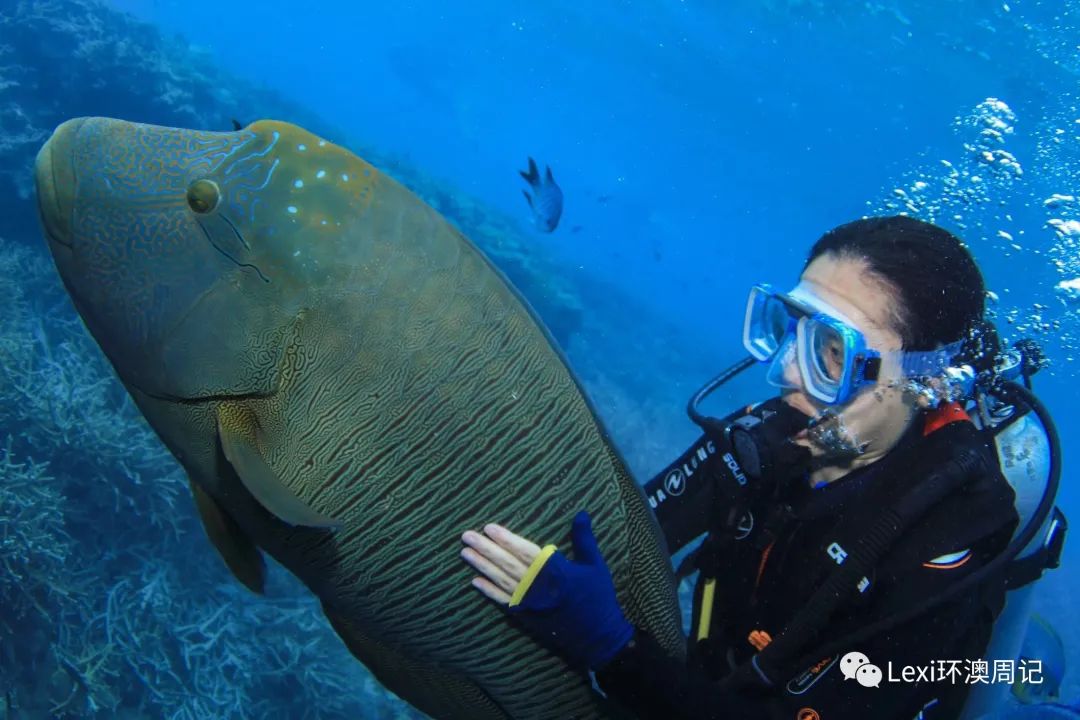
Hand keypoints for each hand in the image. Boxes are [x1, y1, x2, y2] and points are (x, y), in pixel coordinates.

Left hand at [460, 511, 633, 668]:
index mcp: (554, 570)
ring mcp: (529, 603)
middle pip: (507, 564)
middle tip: (466, 536)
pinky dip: (489, 591)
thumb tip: (581, 513)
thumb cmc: (598, 598)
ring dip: (482, 566)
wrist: (598, 637)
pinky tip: (475, 581)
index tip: (488, 527)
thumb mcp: (595, 565)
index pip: (524, 550)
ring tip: (465, 553)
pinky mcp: (526, 616)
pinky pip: (503, 601)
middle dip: (485, 549)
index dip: (506, 539)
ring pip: (501, 580)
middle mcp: (537, 586)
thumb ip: (584, 539)